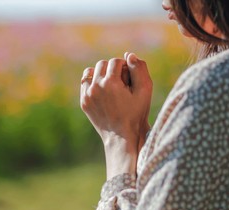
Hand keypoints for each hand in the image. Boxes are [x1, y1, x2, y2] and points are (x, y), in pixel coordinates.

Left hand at [80, 53, 151, 178]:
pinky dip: (93, 83)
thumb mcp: (144, 91)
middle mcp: (96, 87)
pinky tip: (102, 90)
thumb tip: (128, 55)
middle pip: (102, 64)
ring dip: (101, 74)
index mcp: (110, 82)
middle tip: (121, 81)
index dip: (125, 67)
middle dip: (112, 69)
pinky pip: (85, 83)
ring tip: (111, 84)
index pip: (116, 61)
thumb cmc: (136, 113)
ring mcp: (87, 95)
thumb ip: (139, 69)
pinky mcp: (83, 102)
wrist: (121, 136)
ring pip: (91, 72)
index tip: (129, 78)